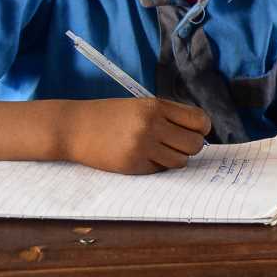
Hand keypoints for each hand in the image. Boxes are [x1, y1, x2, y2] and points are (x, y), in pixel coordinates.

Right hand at [65, 98, 210, 173]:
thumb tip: (200, 132)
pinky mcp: (132, 165)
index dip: (202, 128)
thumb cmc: (110, 115)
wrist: (73, 127)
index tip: (198, 131)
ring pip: (181, 160)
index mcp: (155, 106)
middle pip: (195, 144)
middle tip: (179, 144)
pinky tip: (142, 156)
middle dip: (191, 146)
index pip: (199, 120)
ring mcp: (141, 147)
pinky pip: (160, 170)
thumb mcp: (140, 106)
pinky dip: (157, 165)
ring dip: (176, 158)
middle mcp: (151, 125)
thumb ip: (169, 115)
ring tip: (161, 151)